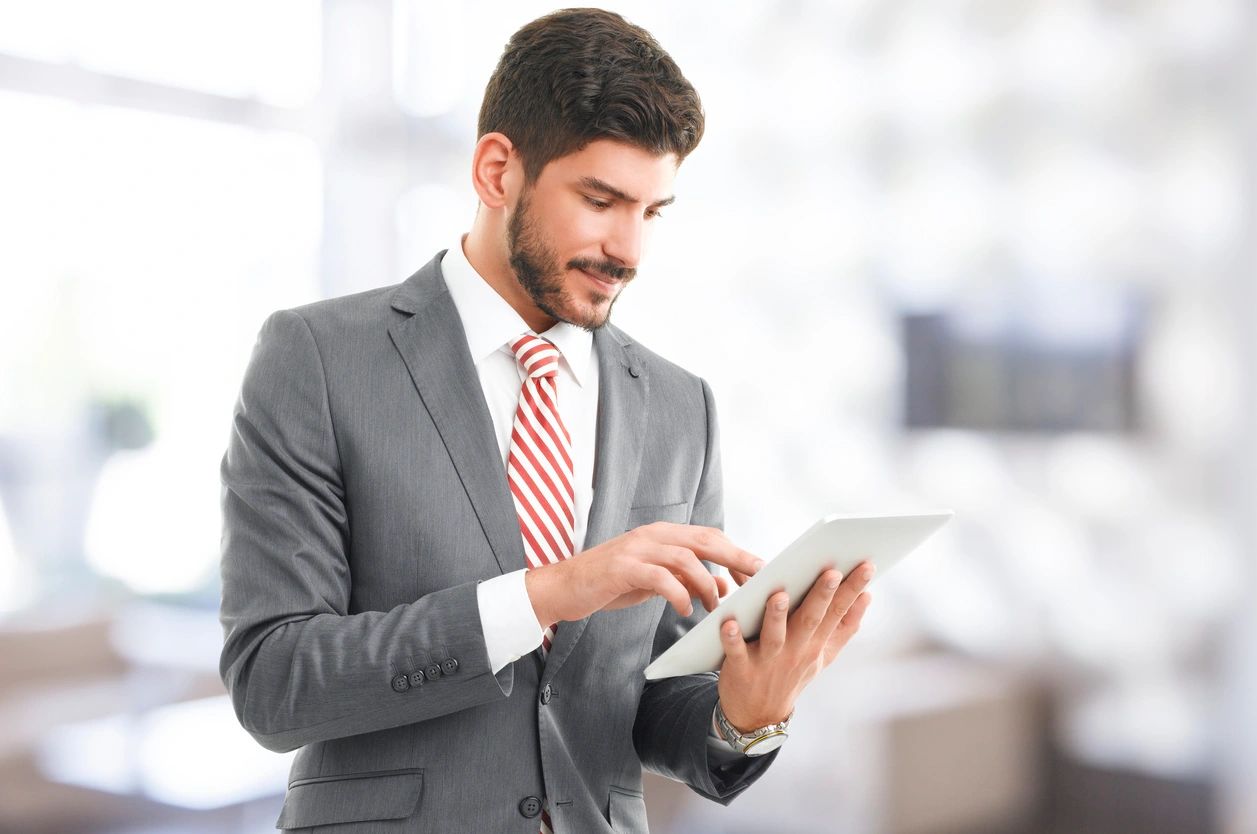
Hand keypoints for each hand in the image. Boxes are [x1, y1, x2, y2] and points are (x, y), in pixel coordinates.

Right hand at [524, 522, 764, 626]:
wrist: (563, 588)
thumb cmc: (609, 584)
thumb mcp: (653, 581)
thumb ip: (684, 578)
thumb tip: (721, 585)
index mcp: (662, 535)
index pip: (709, 536)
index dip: (736, 551)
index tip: (759, 570)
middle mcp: (652, 535)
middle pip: (705, 540)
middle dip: (736, 558)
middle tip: (757, 579)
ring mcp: (636, 548)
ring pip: (686, 558)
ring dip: (707, 583)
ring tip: (714, 606)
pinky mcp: (622, 567)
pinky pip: (660, 577)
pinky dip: (679, 593)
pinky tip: (685, 609)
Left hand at [716, 561, 874, 730]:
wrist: (758, 715)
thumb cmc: (791, 674)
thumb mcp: (824, 655)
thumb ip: (845, 626)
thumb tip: (867, 596)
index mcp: (815, 643)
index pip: (837, 612)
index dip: (852, 589)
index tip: (866, 566)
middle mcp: (795, 651)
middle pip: (810, 620)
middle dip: (821, 596)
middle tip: (832, 572)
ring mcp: (768, 660)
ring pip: (773, 636)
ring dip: (776, 616)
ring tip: (779, 595)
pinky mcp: (741, 668)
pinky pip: (736, 651)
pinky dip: (732, 639)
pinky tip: (729, 623)